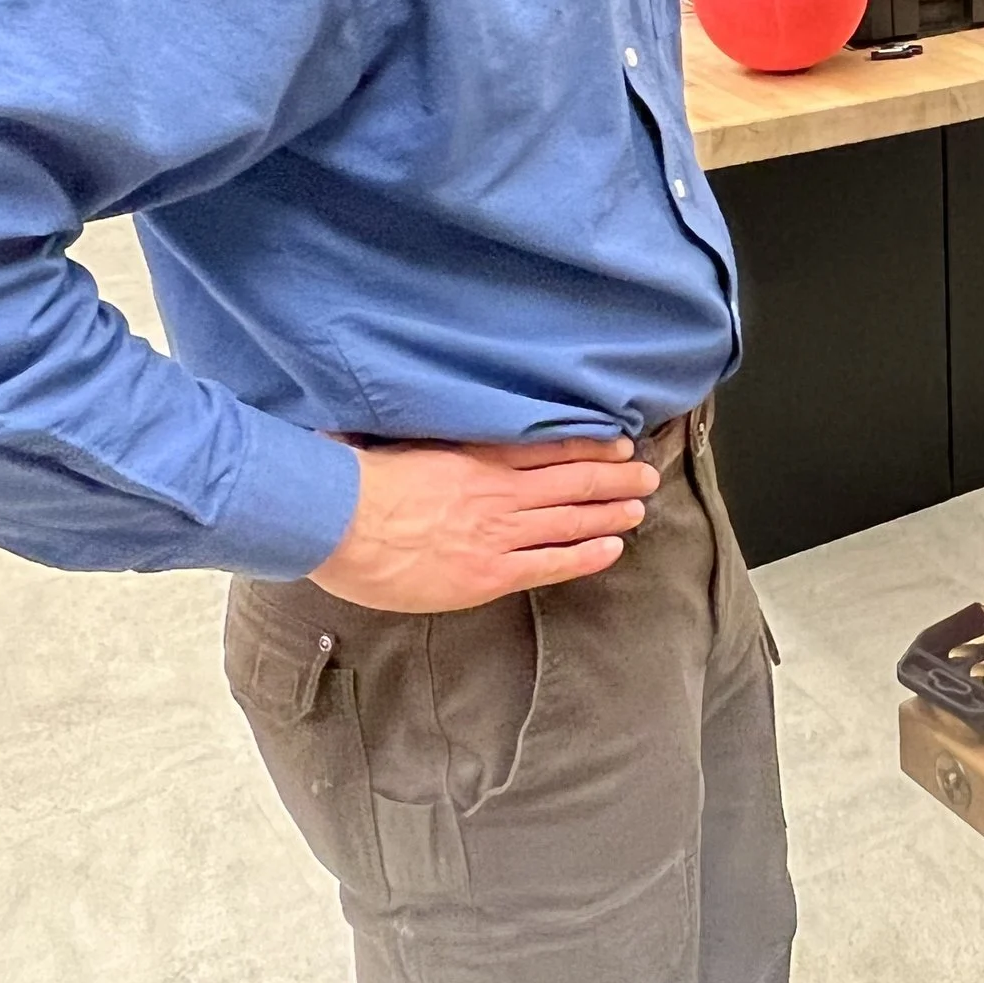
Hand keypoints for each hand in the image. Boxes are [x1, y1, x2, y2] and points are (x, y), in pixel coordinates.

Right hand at [309, 436, 659, 612]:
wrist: (337, 521)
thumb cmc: (354, 479)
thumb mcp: (400, 438)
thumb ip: (429, 433)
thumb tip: (423, 410)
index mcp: (478, 456)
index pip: (550, 446)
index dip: (591, 444)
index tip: (619, 442)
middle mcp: (499, 491)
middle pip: (573, 479)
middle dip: (616, 477)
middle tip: (646, 475)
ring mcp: (498, 532)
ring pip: (571, 518)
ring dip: (610, 512)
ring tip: (638, 507)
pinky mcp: (488, 572)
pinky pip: (550, 563)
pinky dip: (585, 555)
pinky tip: (611, 548)